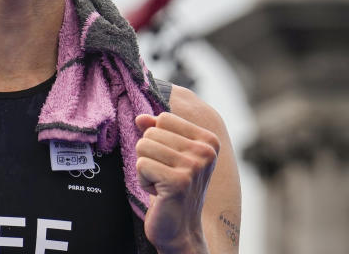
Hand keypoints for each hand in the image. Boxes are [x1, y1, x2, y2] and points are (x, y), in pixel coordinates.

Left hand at [135, 112, 219, 253]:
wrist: (181, 230)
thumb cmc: (174, 190)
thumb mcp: (169, 155)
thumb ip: (157, 132)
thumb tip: (141, 117)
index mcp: (208, 140)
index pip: (164, 118)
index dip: (159, 140)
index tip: (171, 162)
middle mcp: (205, 151)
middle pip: (152, 132)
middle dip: (150, 155)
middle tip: (165, 176)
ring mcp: (194, 166)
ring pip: (144, 146)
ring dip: (145, 168)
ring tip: (162, 184)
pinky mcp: (178, 181)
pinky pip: (141, 164)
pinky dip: (143, 180)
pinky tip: (159, 193)